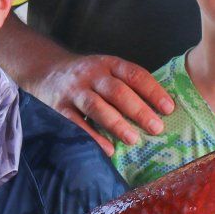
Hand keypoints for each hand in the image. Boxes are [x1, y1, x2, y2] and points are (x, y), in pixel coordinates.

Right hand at [31, 53, 173, 155]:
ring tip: (133, 139)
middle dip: (138, 110)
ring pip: (96, 106)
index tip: (169, 108)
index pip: (134, 74)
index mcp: (108, 64)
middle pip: (117, 91)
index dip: (152, 91)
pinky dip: (92, 137)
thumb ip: (128, 85)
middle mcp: (91, 75)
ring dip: (116, 124)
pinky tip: (107, 149)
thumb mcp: (107, 71)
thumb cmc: (88, 78)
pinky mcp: (59, 108)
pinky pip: (76, 123)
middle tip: (156, 127)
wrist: (45, 71)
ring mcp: (74, 91)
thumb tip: (161, 110)